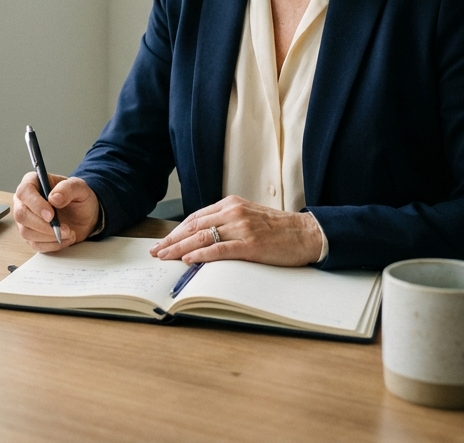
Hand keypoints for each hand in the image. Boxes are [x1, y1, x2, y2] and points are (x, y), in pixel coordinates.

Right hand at [12, 173, 99, 251]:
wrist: (83, 214)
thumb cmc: (79, 197)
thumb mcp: (80, 188)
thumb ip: (68, 189)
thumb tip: (54, 198)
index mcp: (33, 182)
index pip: (24, 192)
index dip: (35, 204)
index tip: (51, 215)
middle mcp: (24, 200)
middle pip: (21, 215)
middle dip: (43, 225)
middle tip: (64, 228)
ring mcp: (26, 219)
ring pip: (27, 232)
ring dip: (50, 236)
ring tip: (70, 232)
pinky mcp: (31, 235)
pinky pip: (35, 244)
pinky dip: (52, 245)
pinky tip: (66, 239)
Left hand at [149, 195, 322, 265]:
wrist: (306, 233)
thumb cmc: (279, 229)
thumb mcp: (249, 217)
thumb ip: (227, 222)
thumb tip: (202, 238)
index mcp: (231, 204)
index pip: (196, 217)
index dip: (177, 230)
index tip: (163, 241)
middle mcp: (233, 212)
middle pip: (194, 226)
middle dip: (171, 239)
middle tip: (156, 250)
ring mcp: (241, 227)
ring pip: (202, 237)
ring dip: (179, 248)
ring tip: (165, 256)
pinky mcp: (250, 244)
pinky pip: (219, 249)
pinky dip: (201, 255)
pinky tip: (188, 260)